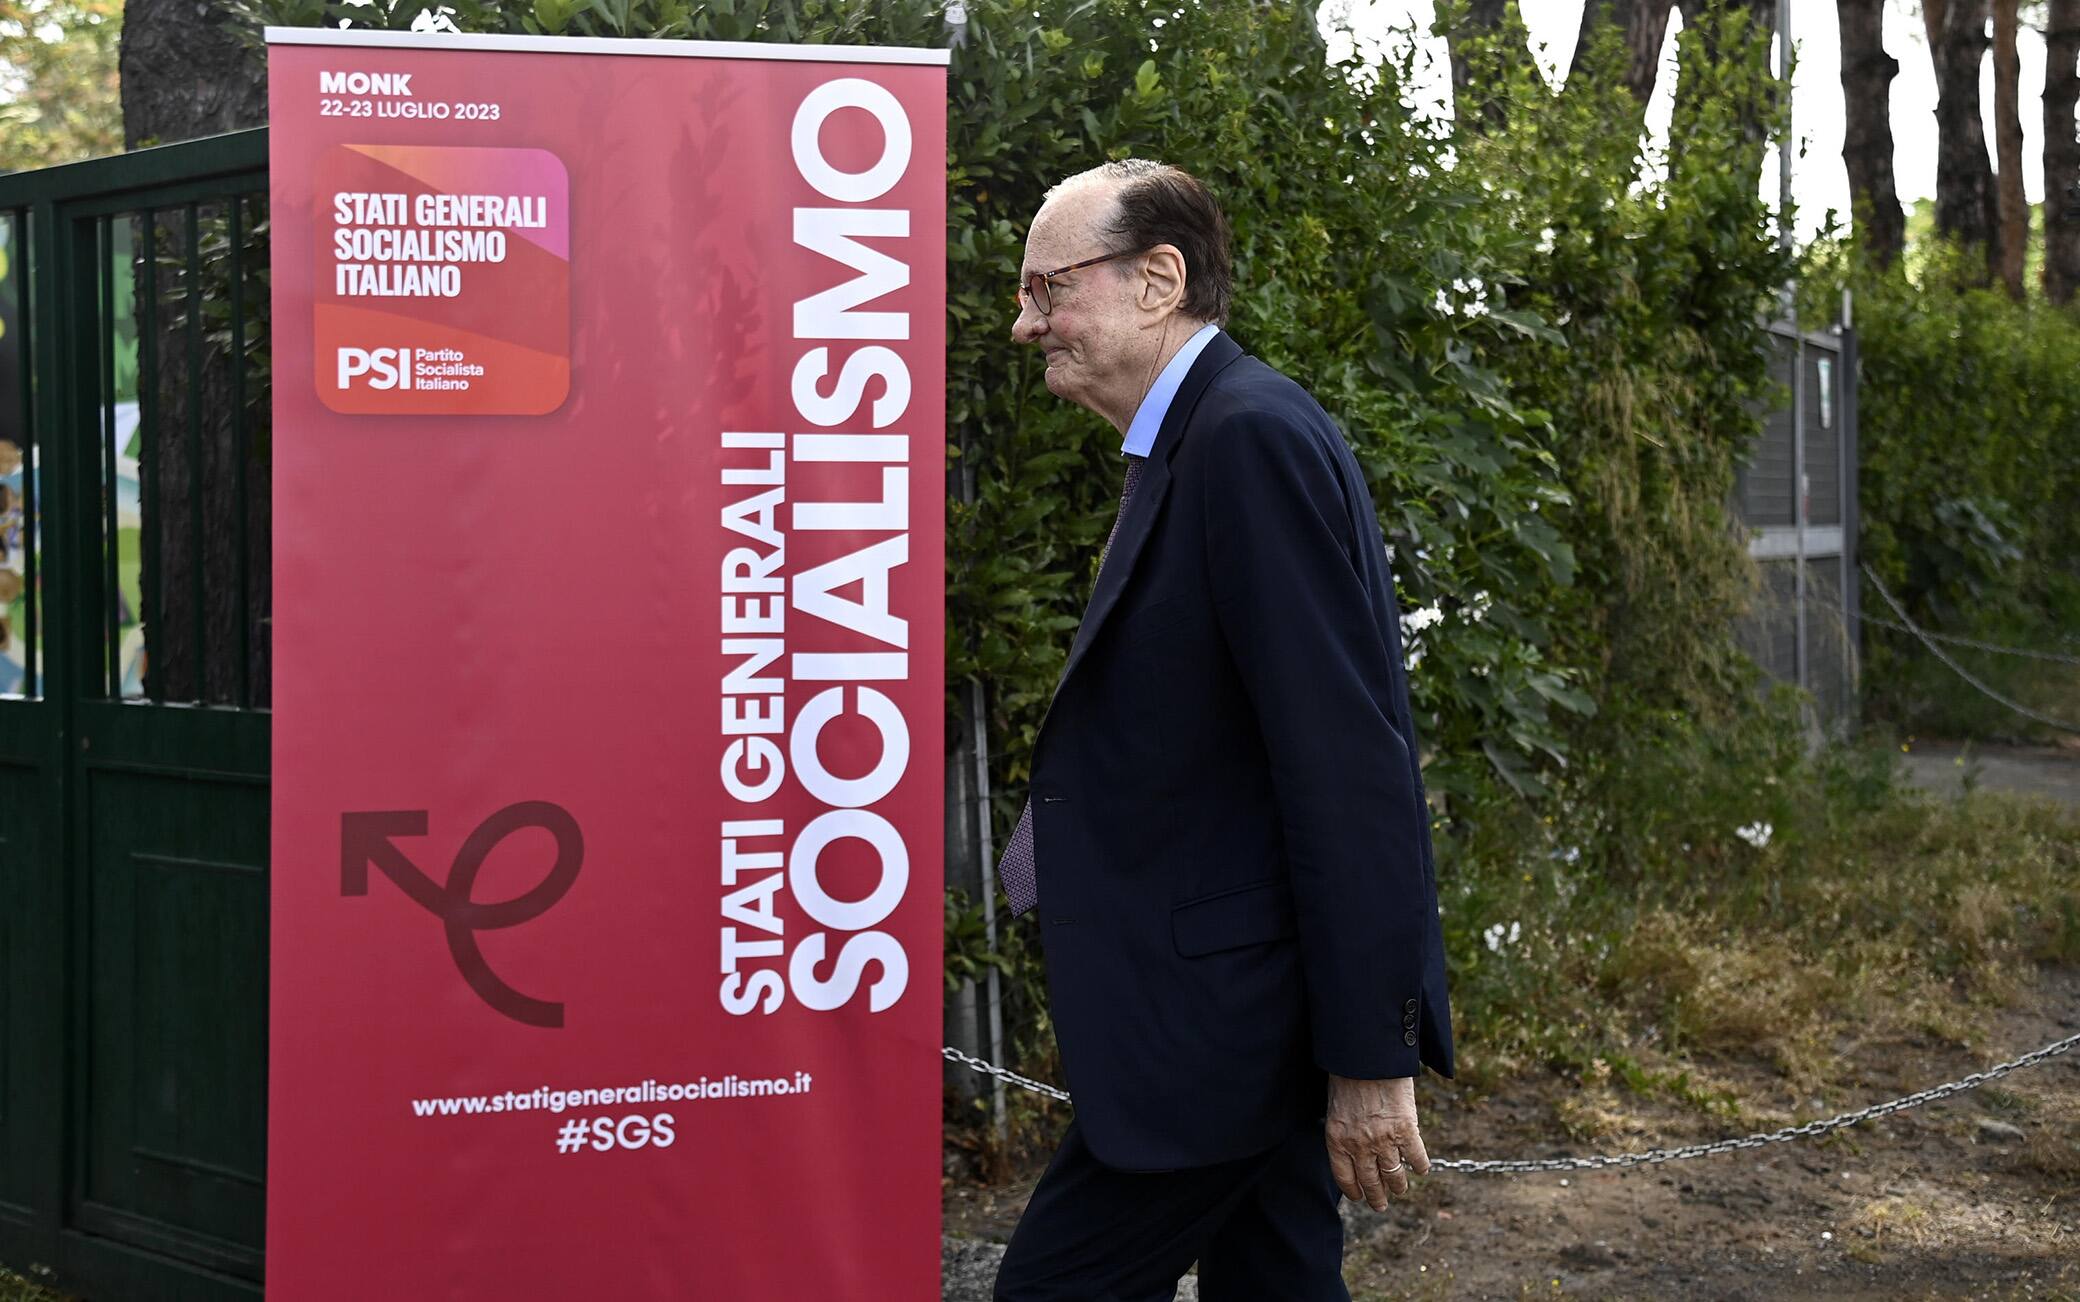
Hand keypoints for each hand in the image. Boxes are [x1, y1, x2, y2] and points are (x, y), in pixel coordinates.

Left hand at [1325, 1073, 1428, 1210]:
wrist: (1367, 1055)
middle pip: (1370, 1182)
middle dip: (1377, 1197)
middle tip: (1381, 1205)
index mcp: (1337, 1139)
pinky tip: (1421, 1168)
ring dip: (1398, 1185)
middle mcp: (1359, 1145)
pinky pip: (1416, 1157)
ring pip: (1394, 1174)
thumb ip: (1344, 1129)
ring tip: (1400, 1189)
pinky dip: (1420, 1165)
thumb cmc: (1347, 1074)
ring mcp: (1384, 1140)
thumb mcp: (1335, 1105)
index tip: (1360, 1197)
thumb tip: (1353, 1143)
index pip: (1345, 1178)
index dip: (1354, 1191)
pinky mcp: (1406, 1130)